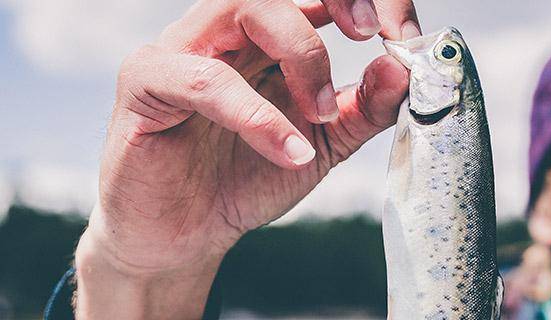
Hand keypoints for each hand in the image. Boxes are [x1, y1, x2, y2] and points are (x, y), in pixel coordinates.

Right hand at [73, 0, 417, 317]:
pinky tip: (290, 151)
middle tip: (372, 35)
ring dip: (301, 54)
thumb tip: (403, 70)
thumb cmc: (246, 177)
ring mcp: (183, 48)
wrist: (185, 236)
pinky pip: (203, 79)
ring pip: (245, 7)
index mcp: (269, 35)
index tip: (400, 34)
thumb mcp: (325, 143)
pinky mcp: (146, 83)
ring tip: (322, 114)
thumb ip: (365, 108)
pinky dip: (256, 114)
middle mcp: (226, 29)